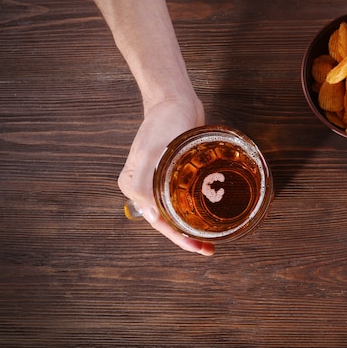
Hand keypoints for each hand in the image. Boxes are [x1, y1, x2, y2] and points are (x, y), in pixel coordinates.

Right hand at [118, 96, 214, 255]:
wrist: (176, 100)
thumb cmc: (163, 122)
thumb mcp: (150, 152)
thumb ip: (142, 184)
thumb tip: (149, 214)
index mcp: (134, 186)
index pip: (157, 221)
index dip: (177, 237)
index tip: (197, 246)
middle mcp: (145, 187)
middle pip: (167, 220)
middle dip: (187, 236)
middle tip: (209, 248)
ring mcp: (161, 181)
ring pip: (177, 211)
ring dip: (193, 225)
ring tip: (212, 237)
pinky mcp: (176, 172)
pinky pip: (186, 196)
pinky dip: (196, 207)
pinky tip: (211, 214)